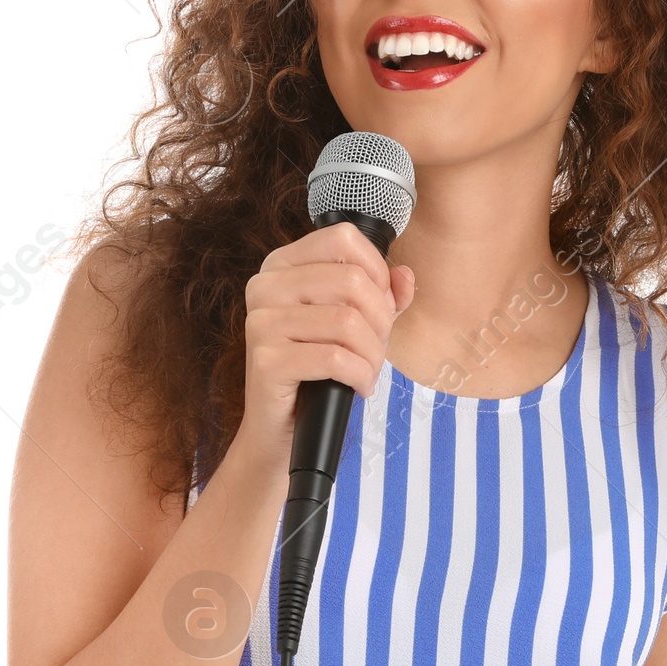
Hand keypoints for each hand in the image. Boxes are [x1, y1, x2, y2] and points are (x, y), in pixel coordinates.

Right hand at [232, 222, 415, 476]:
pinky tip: (358, 387)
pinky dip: (360, 375)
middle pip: (351, 280)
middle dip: (380, 320)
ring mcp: (261, 323)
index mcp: (282, 265)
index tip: (381, 306)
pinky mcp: (265, 361)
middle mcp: (265, 286)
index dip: (377, 271)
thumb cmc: (318, 369)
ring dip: (372, 354)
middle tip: (377, 350)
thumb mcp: (357, 324)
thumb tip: (405, 276)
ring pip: (347, 321)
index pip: (342, 238)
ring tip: (368, 371)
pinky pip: (334, 358)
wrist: (281, 427)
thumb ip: (383, 295)